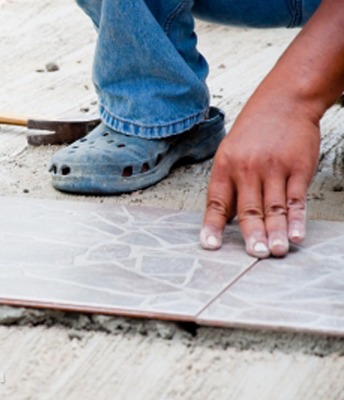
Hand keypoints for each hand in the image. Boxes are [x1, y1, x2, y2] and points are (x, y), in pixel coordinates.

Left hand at [200, 96, 319, 257]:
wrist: (284, 102)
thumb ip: (228, 186)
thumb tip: (223, 220)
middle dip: (251, 234)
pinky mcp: (297, 169)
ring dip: (275, 232)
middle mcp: (247, 169)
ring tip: (275, 251)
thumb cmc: (254, 132)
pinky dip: (296, 219)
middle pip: (248, 208)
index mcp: (225, 167)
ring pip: (273, 207)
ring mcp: (274, 169)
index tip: (209, 245)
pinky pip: (295, 198)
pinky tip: (295, 234)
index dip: (212, 225)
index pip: (216, 202)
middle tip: (253, 254)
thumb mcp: (230, 153)